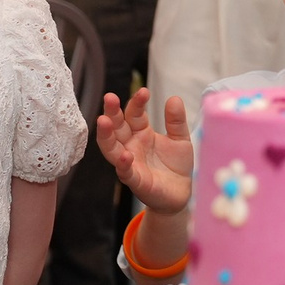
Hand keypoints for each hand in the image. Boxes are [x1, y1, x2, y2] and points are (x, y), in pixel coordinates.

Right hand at [97, 87, 192, 213]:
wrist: (181, 192)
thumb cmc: (176, 165)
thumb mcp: (180, 139)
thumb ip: (176, 121)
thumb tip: (174, 98)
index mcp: (141, 132)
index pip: (134, 114)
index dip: (137, 103)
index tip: (143, 91)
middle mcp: (131, 145)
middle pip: (116, 127)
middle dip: (111, 112)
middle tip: (110, 97)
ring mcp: (130, 163)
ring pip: (112, 148)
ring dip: (106, 135)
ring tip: (104, 121)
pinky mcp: (136, 181)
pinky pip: (125, 172)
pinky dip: (123, 164)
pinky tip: (125, 156)